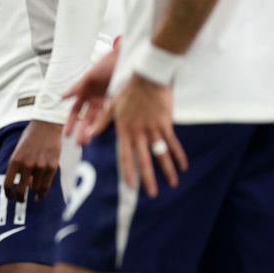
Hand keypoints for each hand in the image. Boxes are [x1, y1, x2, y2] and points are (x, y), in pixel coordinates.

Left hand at [3, 120, 61, 201]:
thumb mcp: (19, 150)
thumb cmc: (30, 137)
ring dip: (33, 191)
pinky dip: (42, 193)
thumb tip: (23, 185)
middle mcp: (26, 165)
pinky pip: (46, 186)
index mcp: (15, 160)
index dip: (8, 194)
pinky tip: (39, 196)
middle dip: (19, 198)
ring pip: (35, 188)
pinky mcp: (52, 167)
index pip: (8, 184)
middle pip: (21, 190)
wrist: (46, 126)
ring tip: (32, 193)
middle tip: (19, 200)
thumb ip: (18, 166)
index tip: (10, 198)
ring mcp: (40, 167)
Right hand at [64, 48, 117, 144]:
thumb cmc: (106, 63)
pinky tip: (102, 132)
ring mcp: (107, 103)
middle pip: (86, 119)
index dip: (71, 122)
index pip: (75, 112)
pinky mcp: (119, 104)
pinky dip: (106, 124)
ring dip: (93, 131)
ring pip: (98, 120)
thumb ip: (76, 87)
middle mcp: (96, 100)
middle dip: (81, 131)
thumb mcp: (89, 76)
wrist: (126, 57)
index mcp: (86, 93)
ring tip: (89, 140)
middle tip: (79, 143)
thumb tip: (61, 97)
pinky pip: (112, 116)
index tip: (66, 134)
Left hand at [92, 74, 187, 197]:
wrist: (148, 77)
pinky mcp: (166, 124)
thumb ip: (102, 121)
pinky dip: (178, 155)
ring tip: (172, 184)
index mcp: (124, 129)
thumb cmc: (127, 90)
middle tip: (152, 194)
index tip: (130, 185)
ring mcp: (154, 129)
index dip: (127, 171)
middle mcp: (139, 132)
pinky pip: (173, 143)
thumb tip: (90, 134)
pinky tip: (183, 166)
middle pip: (143, 159)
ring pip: (161, 154)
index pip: (124, 155)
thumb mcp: (111, 105)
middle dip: (147, 178)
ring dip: (167, 170)